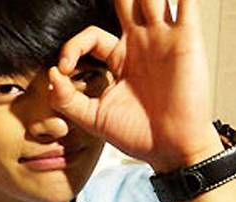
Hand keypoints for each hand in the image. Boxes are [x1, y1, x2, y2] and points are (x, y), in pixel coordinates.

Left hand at [48, 0, 220, 171]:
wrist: (169, 149)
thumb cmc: (137, 134)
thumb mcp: (92, 118)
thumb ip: (67, 99)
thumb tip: (53, 75)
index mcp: (120, 60)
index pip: (92, 37)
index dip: (73, 47)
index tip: (64, 69)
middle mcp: (141, 45)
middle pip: (125, 7)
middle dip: (115, 1)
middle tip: (106, 4)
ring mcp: (163, 40)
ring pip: (150, 0)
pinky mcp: (186, 40)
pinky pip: (185, 6)